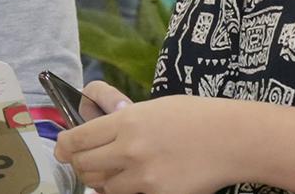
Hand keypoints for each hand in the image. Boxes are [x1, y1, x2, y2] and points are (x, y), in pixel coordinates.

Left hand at [56, 83, 241, 193]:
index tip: (62, 150)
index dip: (63, 147)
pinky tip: (137, 182)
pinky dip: (127, 192)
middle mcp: (129, 148)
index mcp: (126, 120)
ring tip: (117, 172)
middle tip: (86, 163)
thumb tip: (98, 134)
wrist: (233, 139)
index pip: (77, 139)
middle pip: (83, 165)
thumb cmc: (197, 117)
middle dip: (80, 165)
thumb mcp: (154, 108)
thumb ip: (124, 121)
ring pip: (102, 186)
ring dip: (104, 181)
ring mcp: (142, 175)